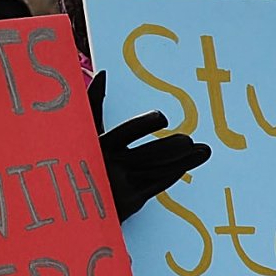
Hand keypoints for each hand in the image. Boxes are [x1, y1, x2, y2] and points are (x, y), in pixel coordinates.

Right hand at [90, 71, 212, 219]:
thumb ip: (93, 103)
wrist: (71, 202)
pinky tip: (186, 164)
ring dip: (184, 161)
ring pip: (159, 171)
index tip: (162, 118)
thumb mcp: (84, 131)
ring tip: (204, 150)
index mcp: (99, 145)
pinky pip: (157, 185)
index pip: (125, 133)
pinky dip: (173, 174)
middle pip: (148, 155)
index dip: (144, 125)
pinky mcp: (131, 202)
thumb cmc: (81, 157)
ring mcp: (122, 186)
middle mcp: (111, 166)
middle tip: (189, 140)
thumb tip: (103, 73)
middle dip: (171, 148)